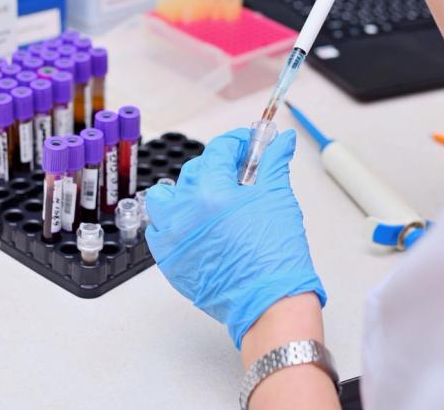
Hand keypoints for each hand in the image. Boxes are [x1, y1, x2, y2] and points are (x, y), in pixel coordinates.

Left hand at [145, 128, 325, 348]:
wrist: (269, 302)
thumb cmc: (275, 257)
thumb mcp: (278, 197)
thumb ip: (274, 163)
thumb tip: (281, 141)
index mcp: (211, 192)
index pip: (219, 151)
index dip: (237, 143)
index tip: (248, 145)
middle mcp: (184, 212)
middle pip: (195, 171)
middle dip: (218, 167)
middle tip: (241, 174)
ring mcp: (173, 238)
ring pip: (167, 199)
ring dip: (187, 192)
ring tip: (212, 199)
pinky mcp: (169, 260)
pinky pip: (161, 230)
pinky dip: (176, 222)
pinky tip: (199, 226)